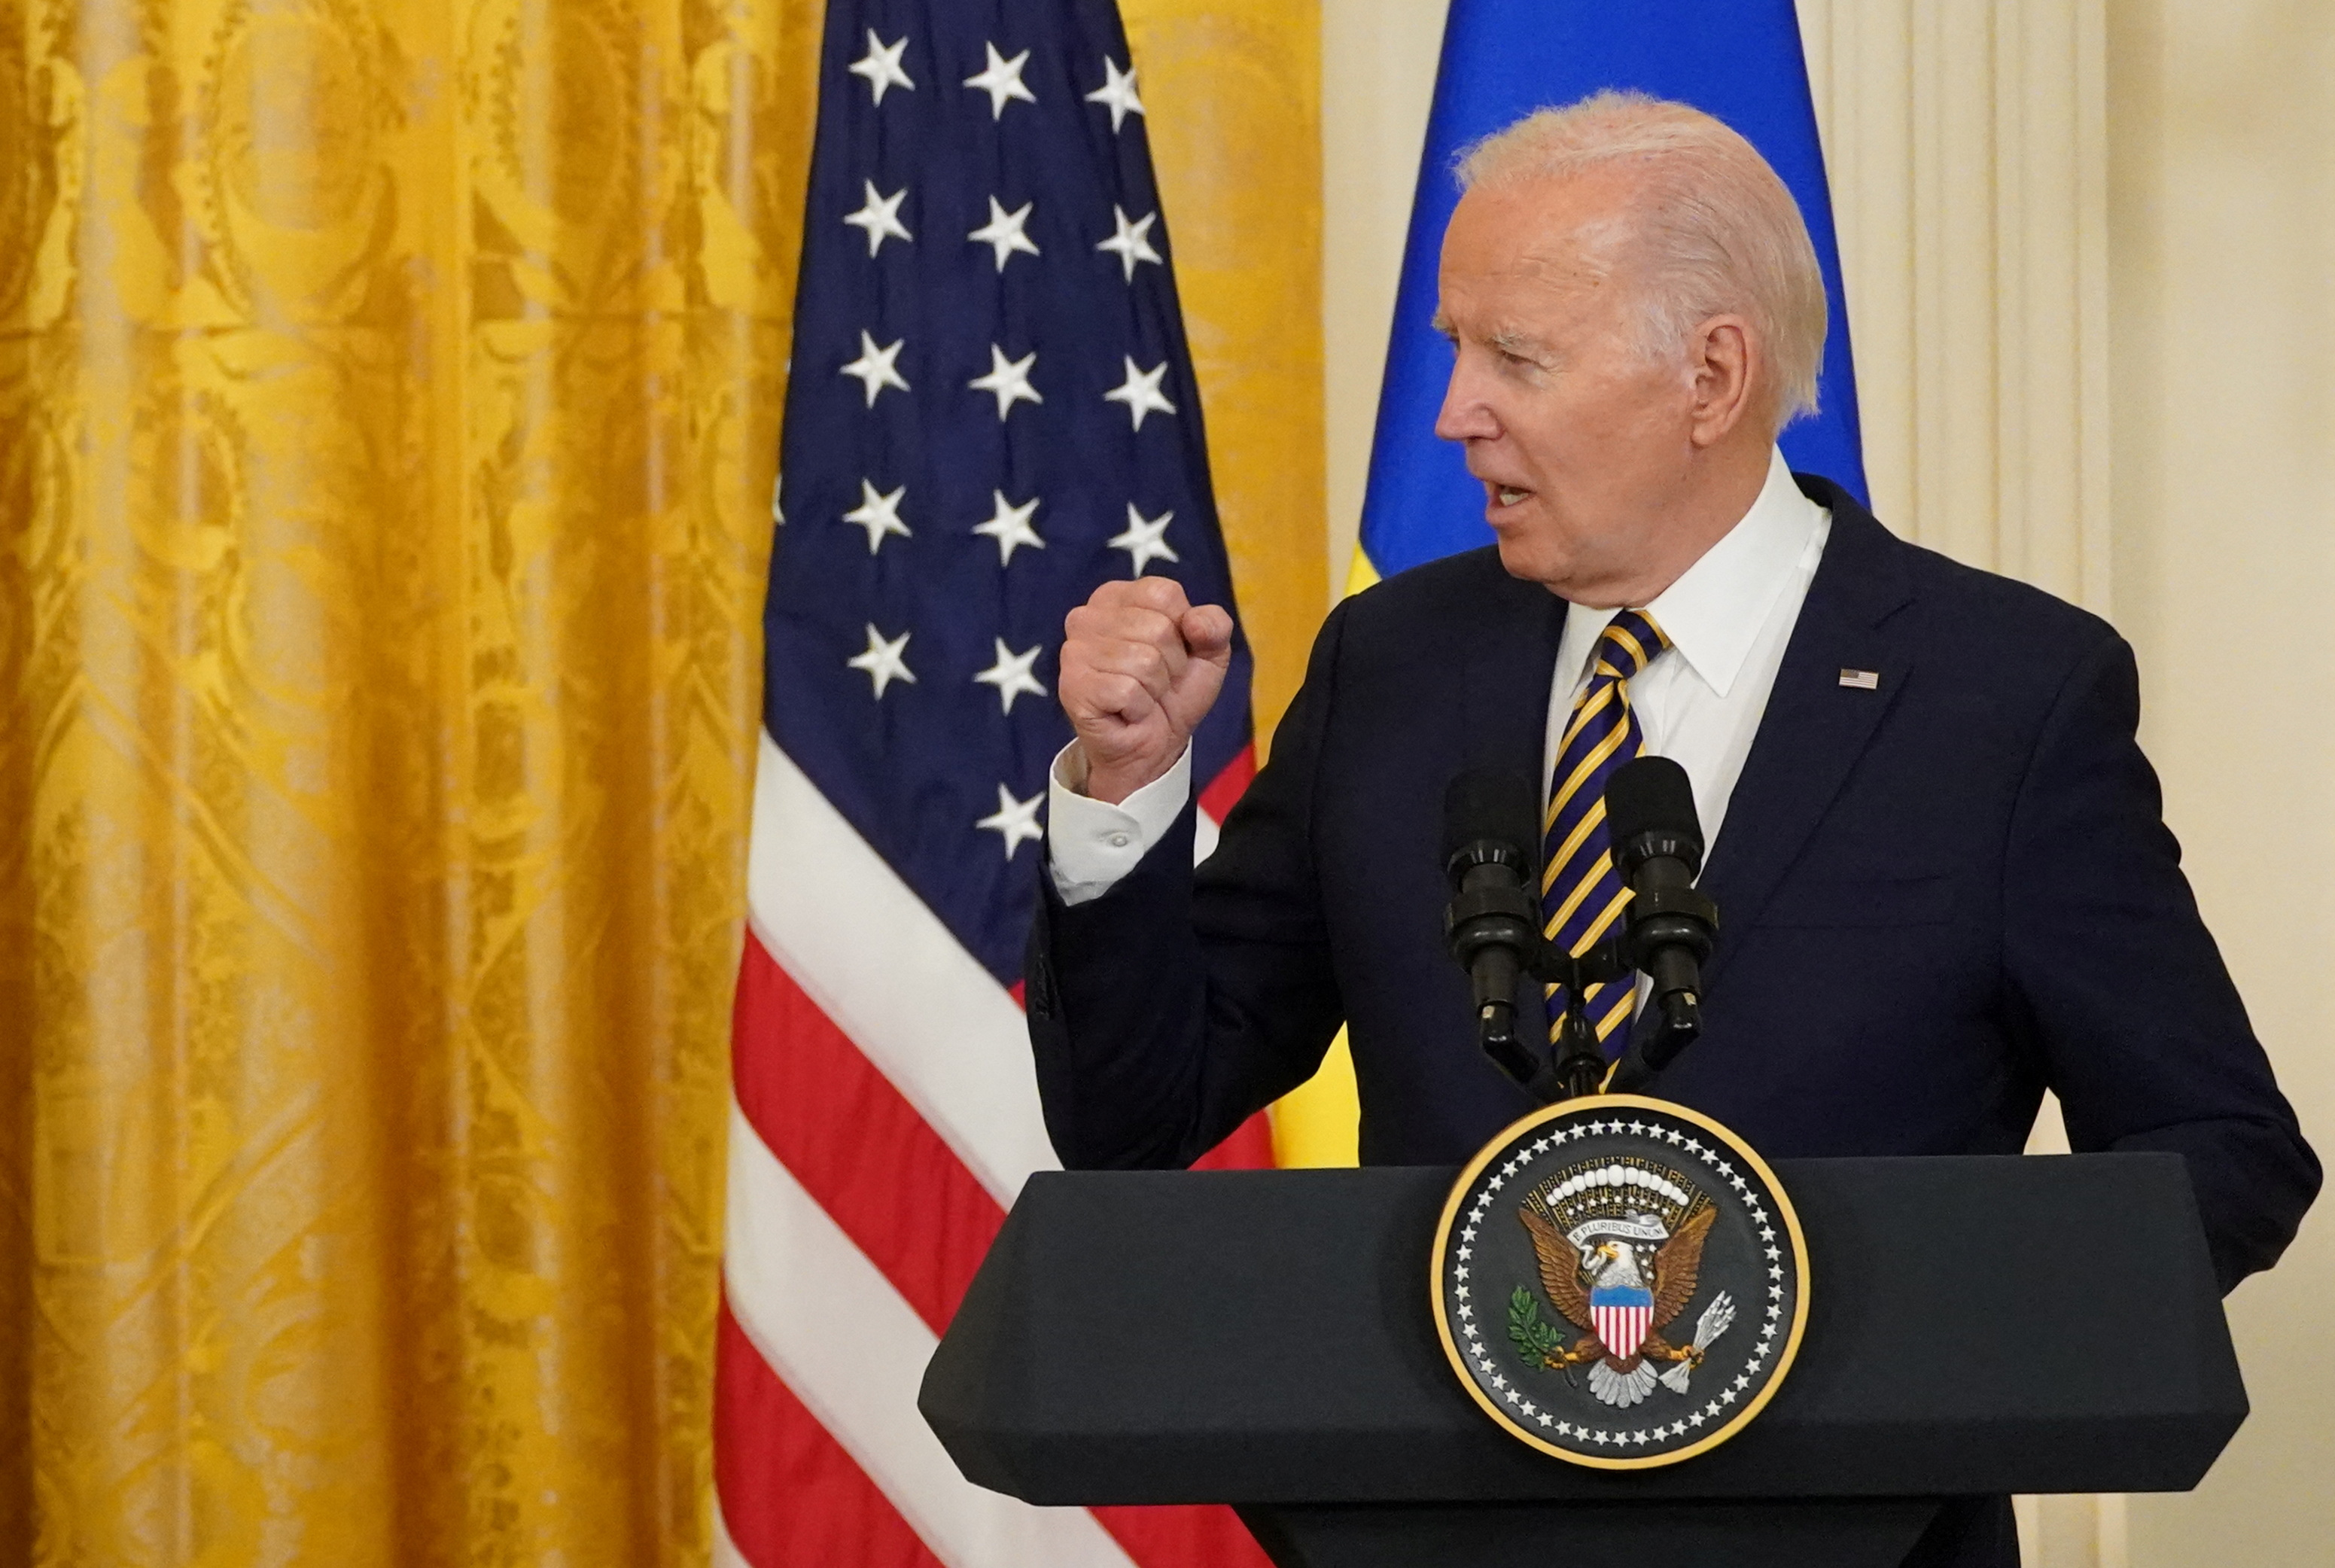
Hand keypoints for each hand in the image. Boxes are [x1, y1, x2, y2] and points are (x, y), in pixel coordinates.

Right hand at [1058, 578, 1233, 803]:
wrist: (1155, 745)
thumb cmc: (1174, 692)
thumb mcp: (1210, 653)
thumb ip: (1214, 626)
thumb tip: (1195, 622)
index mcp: (1115, 596)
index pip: (1164, 593)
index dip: (1183, 629)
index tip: (1172, 652)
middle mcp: (1086, 616)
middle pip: (1157, 627)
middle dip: (1172, 664)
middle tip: (1156, 682)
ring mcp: (1074, 651)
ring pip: (1144, 660)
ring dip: (1155, 688)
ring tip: (1142, 696)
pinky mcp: (1073, 686)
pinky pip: (1128, 690)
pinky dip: (1140, 708)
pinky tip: (1127, 712)